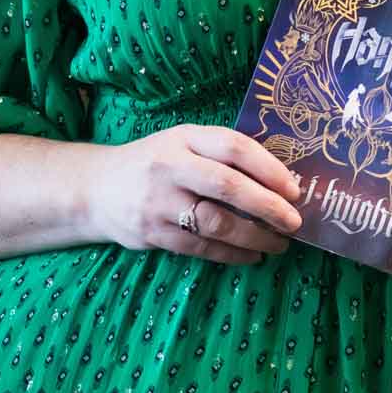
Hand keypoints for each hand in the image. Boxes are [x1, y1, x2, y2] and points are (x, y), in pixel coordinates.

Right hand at [88, 125, 304, 265]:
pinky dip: (232, 254)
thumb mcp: (181, 144)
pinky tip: (252, 255)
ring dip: (254, 236)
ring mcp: (159, 202)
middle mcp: (170, 166)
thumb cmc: (154, 163)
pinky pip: (201, 247)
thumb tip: (278, 179)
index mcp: (183, 137)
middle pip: (228, 186)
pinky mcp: (153, 234)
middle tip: (295, 222)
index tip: (294, 188)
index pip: (233, 147)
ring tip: (279, 243)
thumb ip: (218, 155)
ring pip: (216, 222)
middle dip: (268, 206)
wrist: (96, 188)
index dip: (268, 168)